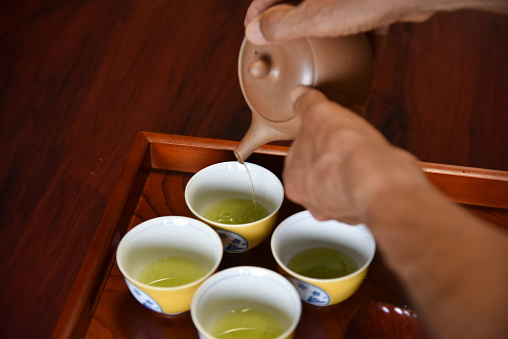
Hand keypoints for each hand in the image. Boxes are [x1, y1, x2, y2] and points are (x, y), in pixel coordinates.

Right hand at [244, 0, 434, 44]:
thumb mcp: (315, 17)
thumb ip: (283, 24)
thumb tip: (256, 30)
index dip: (258, 9)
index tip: (250, 28)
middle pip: (300, 2)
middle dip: (290, 25)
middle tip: (280, 45)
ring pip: (330, 13)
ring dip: (323, 36)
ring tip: (315, 58)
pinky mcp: (374, 2)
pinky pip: (359, 22)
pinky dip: (356, 41)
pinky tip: (358, 62)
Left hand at [283, 87, 426, 223]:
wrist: (381, 182)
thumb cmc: (342, 153)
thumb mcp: (318, 115)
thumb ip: (306, 104)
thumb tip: (299, 96)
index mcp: (294, 180)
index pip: (298, 151)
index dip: (314, 129)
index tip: (326, 119)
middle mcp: (314, 199)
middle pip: (321, 163)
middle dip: (334, 140)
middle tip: (347, 122)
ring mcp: (341, 207)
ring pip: (344, 173)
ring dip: (353, 152)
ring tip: (366, 131)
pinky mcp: (367, 205)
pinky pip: (365, 182)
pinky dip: (370, 166)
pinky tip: (378, 153)